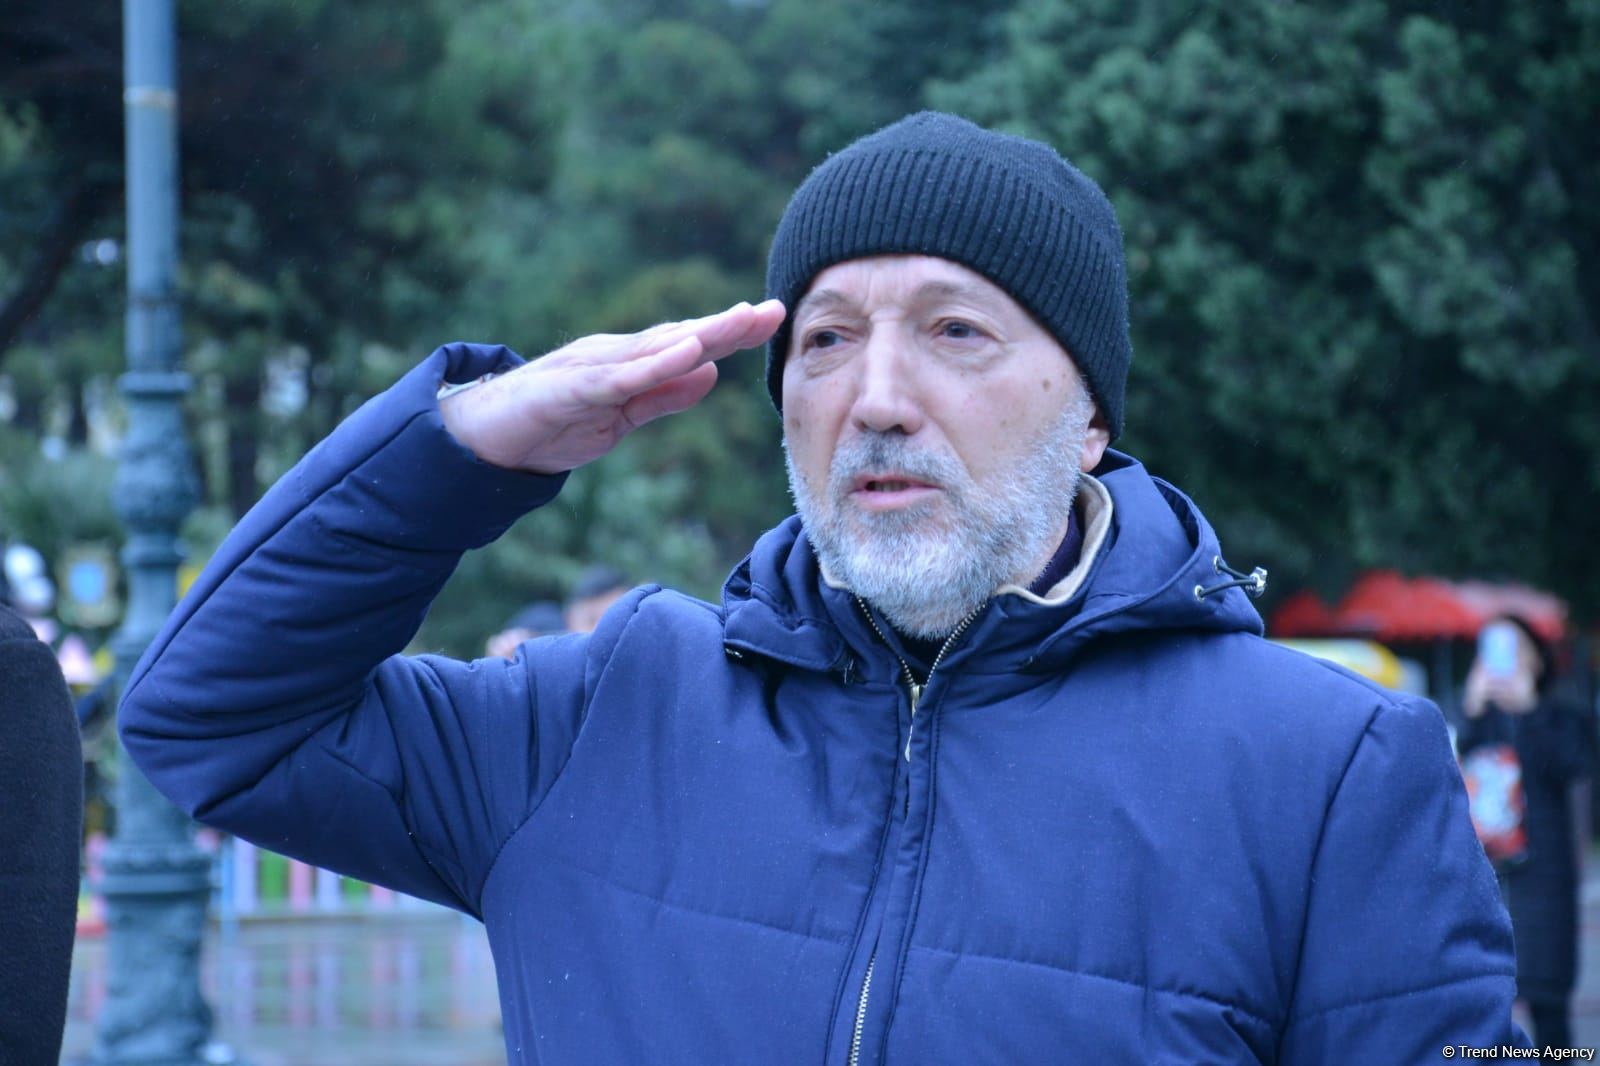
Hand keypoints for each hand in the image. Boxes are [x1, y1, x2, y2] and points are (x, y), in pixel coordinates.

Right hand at [440, 300, 785, 473]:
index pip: (689, 346)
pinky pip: (619, 378)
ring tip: (741, 320)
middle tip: (774, 309)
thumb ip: (663, 396)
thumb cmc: (551, 423)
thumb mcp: (621, 417)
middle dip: (728, 325)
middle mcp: (615, 355)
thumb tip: (710, 374)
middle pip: (680, 336)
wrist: (481, 436)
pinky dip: (654, 364)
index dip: (732, 333)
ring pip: (654, 348)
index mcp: (630, 363)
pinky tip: (686, 353)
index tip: (775, 319)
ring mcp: (591, 368)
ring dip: (699, 334)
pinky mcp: (569, 388)